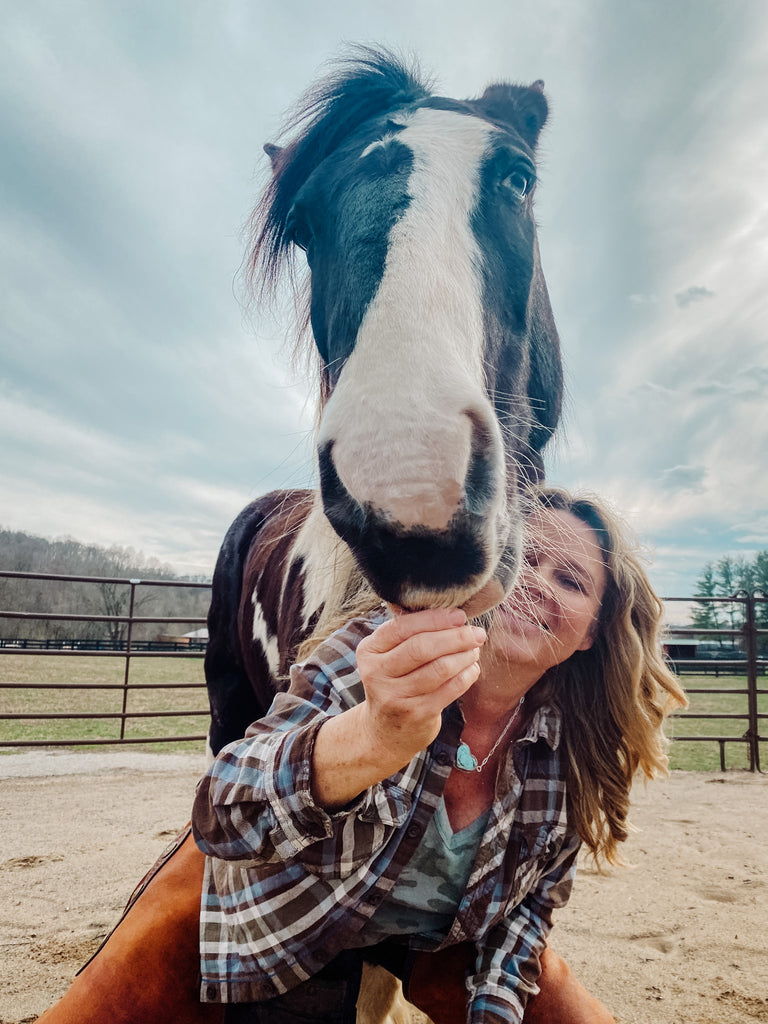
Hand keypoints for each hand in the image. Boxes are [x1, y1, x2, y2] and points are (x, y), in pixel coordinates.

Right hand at [356, 608, 486, 768]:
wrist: (385, 731)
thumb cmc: (395, 682)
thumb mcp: (389, 656)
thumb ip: (409, 633)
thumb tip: (450, 611)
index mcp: (369, 651)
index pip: (401, 628)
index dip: (434, 619)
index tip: (460, 616)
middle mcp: (376, 673)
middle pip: (421, 648)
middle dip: (455, 637)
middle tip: (477, 633)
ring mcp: (394, 697)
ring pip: (439, 669)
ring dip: (464, 656)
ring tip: (474, 650)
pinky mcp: (415, 715)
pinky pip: (449, 690)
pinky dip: (466, 676)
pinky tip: (472, 669)